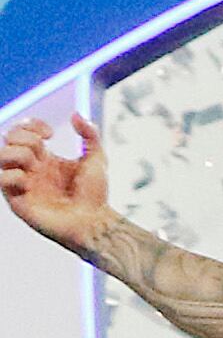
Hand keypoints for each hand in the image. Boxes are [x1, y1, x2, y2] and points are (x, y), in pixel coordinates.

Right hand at [1, 114, 113, 252]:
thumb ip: (90, 134)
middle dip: (24, 136)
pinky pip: (3, 180)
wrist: (96, 223)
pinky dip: (14, 174)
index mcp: (44, 158)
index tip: (50, 133)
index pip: (23, 132)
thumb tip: (76, 113)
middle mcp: (30, 169)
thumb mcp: (97, 159)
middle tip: (43, 146)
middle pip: (9, 139)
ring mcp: (23, 184)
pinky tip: (30, 179)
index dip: (30, 124)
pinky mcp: (19, 201)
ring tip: (35, 161)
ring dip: (16, 152)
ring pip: (1, 156)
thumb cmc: (96, 196)